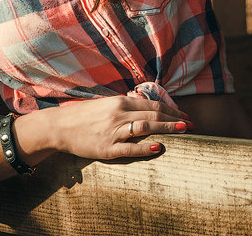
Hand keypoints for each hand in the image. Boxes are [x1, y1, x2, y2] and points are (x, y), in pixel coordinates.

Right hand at [49, 95, 192, 160]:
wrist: (59, 127)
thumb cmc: (85, 116)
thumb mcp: (107, 105)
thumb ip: (127, 107)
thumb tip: (149, 109)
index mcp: (121, 102)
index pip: (153, 105)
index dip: (172, 110)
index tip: (186, 115)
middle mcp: (119, 114)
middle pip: (154, 115)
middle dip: (175, 119)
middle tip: (192, 124)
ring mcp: (113, 131)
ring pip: (146, 127)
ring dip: (167, 128)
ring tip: (184, 130)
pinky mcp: (106, 149)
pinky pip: (129, 148)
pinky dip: (146, 147)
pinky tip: (159, 146)